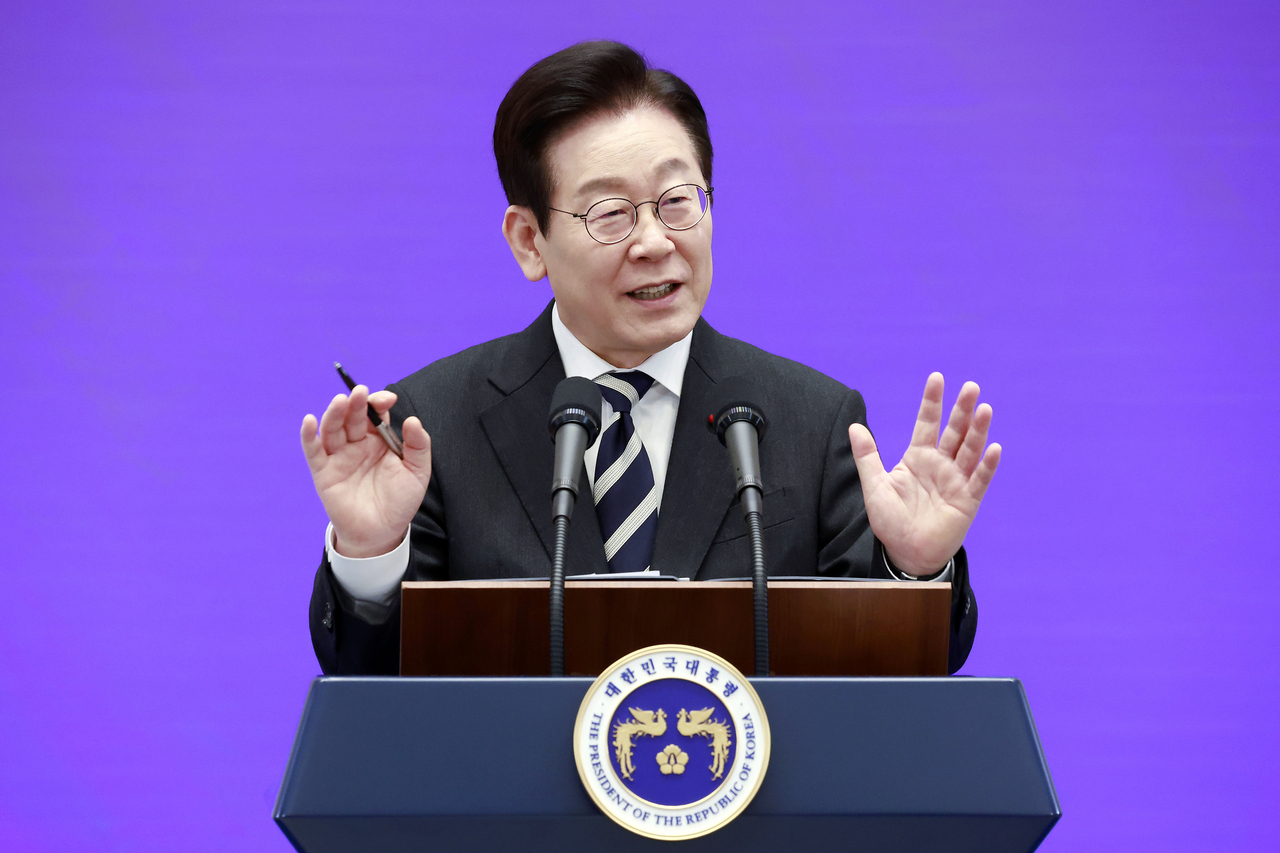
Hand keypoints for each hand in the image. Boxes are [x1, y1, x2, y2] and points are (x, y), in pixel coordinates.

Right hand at [300, 385, 431, 557]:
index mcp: (379, 439)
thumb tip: (413, 420)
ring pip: (332, 429)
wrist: (382, 533)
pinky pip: (314, 451)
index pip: (376, 413)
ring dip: (334, 413)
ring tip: (340, 402)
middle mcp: (357, 443)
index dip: (378, 402)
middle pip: (353, 416)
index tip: (388, 399)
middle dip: (356, 403)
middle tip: (359, 393)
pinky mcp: (324, 472)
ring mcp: (339, 456)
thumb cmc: (400, 501)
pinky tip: (309, 421)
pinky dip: (308, 436)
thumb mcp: (417, 472)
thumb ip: (418, 446)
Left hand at [848, 373, 1000, 575]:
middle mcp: (940, 465)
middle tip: (971, 386)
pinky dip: (986, 465)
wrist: (905, 553)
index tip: (937, 378)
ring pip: (969, 451)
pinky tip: (993, 448)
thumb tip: (854, 426)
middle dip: (961, 410)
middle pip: (953, 432)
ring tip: (984, 409)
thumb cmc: (891, 521)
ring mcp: (956, 481)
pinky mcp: (967, 501)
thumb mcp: (875, 486)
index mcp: (918, 457)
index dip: (932, 402)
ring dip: (977, 431)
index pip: (927, 423)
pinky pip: (979, 480)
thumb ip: (866, 457)